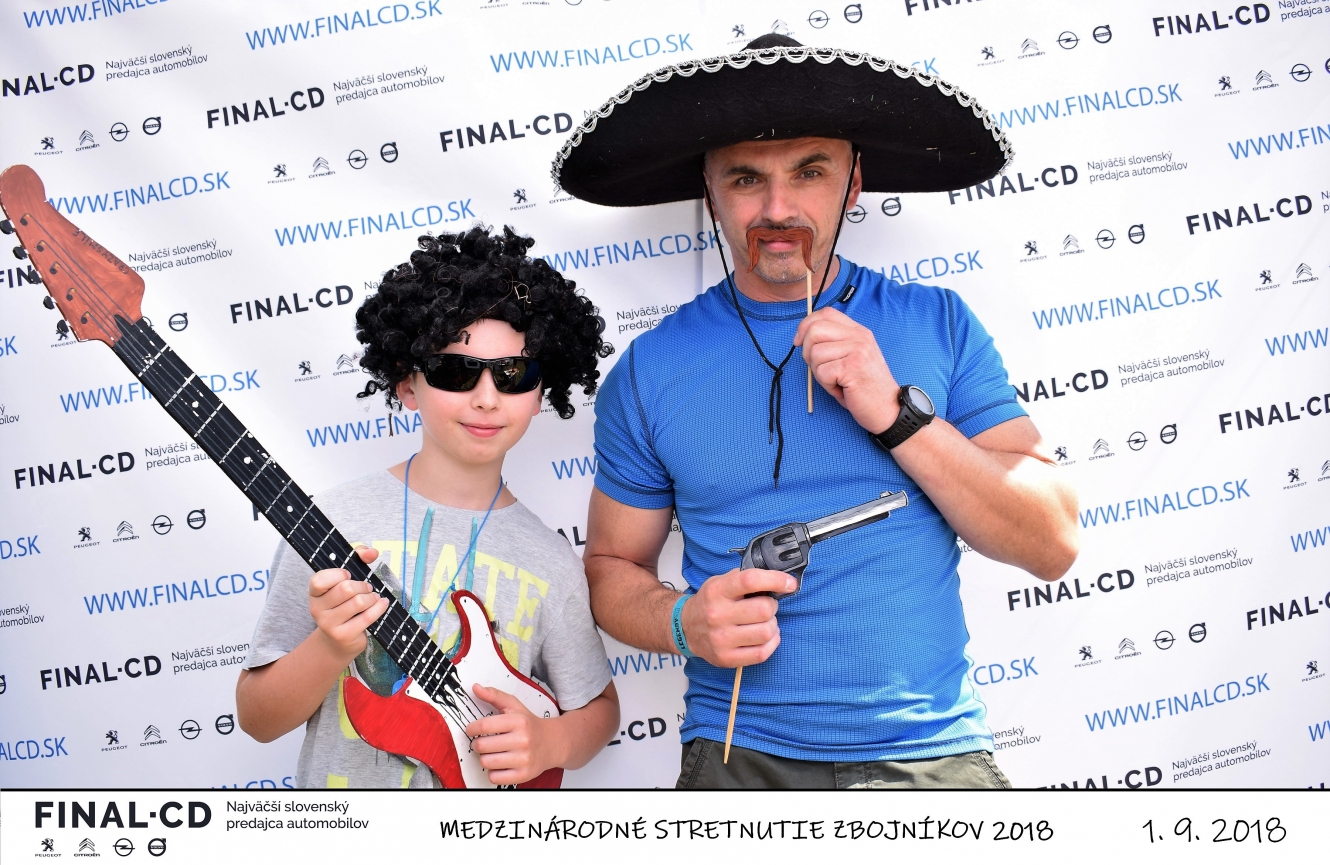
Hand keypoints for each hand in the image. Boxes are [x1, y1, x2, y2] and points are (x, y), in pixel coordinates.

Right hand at [307, 547, 387, 664]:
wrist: (338, 641)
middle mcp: (316, 608)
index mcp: (314, 593)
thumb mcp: (346, 578)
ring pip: (358, 602)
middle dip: (363, 585)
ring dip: (372, 597)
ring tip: (373, 597)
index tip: (349, 575)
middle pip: (345, 589)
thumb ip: (358, 557)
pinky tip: (382, 604)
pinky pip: (367, 617)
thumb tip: (372, 552)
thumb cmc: (344, 603)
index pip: (319, 580)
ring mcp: (328, 624)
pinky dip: (379, 608)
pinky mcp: (343, 635)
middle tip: (367, 588)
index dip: (337, 574)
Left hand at [465, 684, 560, 784]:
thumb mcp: (514, 706)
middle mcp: (522, 740)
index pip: (484, 726)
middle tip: (482, 742)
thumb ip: (494, 696)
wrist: (554, 743)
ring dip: (485, 758)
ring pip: (486, 762)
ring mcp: (524, 759)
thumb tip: (475, 687)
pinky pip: (494, 777)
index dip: (471, 729)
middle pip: (482, 746)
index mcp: (518, 721)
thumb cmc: (530, 724)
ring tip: (492, 752)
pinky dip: (493, 772)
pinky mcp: (524, 775)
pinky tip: (500, 763)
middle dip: (477, 744)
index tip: (471, 730)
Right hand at [680, 568, 794, 666]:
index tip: (789, 583)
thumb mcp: (720, 582)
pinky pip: (762, 653)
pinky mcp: (726, 658)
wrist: (685, 628)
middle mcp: (717, 614)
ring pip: (766, 632)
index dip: (776, 580)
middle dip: (772, 606)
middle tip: (767, 605)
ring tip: (764, 622)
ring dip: (772, 625)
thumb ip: (744, 578)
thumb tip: (778, 579)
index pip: (750, 580)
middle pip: (764, 609)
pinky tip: (765, 637)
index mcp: (717, 591)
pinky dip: (771, 643)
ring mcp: (721, 639)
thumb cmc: (710, 603)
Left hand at [794, 306, 899, 433]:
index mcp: (858, 332)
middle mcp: (859, 337)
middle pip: (815, 330)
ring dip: (819, 373)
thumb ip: (834, 343)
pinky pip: (822, 372)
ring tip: (837, 381)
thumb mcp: (852, 357)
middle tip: (821, 368)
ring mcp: (857, 350)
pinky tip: (841, 389)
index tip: (799, 341)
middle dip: (807, 351)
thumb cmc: (865, 387)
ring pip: (815, 354)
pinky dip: (827, 386)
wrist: (888, 409)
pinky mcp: (852, 367)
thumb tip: (803, 337)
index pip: (826, 314)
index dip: (806, 325)